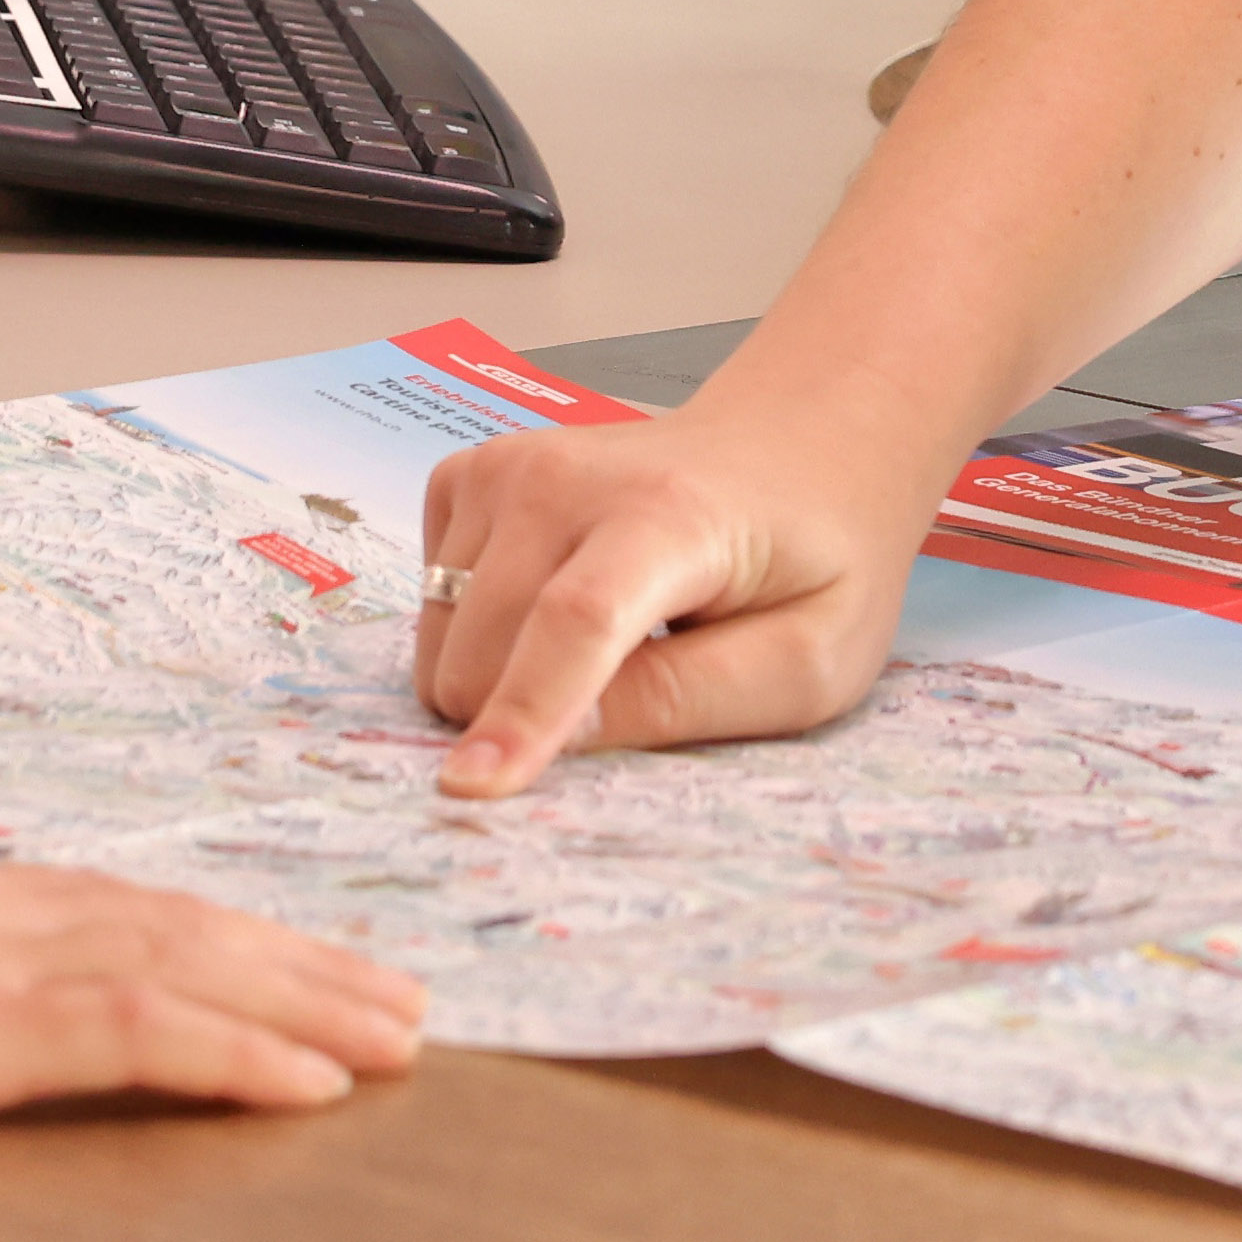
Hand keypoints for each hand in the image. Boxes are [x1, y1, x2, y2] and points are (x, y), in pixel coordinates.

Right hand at [0, 826, 425, 1135]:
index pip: (80, 912)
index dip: (192, 939)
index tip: (276, 962)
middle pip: (160, 927)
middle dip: (288, 964)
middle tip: (394, 998)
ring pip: (179, 970)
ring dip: (303, 1004)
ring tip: (399, 1036)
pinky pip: (132, 1035)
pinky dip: (239, 1053)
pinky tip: (314, 1084)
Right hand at [408, 398, 935, 794]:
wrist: (792, 451)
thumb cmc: (812, 564)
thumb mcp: (805, 663)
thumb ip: (689, 700)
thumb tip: (566, 741)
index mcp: (669, 516)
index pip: (578, 620)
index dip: (527, 711)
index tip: (475, 790)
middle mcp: (567, 476)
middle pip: (488, 644)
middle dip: (522, 713)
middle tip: (625, 692)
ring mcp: (508, 466)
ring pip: (444, 636)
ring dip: (499, 674)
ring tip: (604, 642)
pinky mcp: (470, 475)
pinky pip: (430, 599)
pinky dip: (476, 629)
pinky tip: (551, 603)